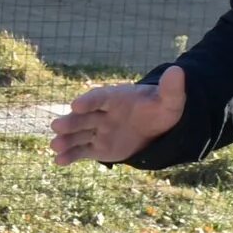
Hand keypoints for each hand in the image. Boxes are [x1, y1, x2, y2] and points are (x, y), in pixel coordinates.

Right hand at [51, 63, 186, 166]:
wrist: (155, 128)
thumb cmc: (159, 111)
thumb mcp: (169, 101)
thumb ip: (171, 89)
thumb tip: (178, 71)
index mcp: (116, 98)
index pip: (100, 98)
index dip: (89, 101)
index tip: (77, 106)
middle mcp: (102, 114)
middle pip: (84, 118)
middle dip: (71, 122)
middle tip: (57, 126)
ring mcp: (98, 131)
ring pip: (79, 135)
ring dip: (66, 140)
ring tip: (54, 146)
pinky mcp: (97, 148)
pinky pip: (81, 151)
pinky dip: (70, 156)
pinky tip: (58, 162)